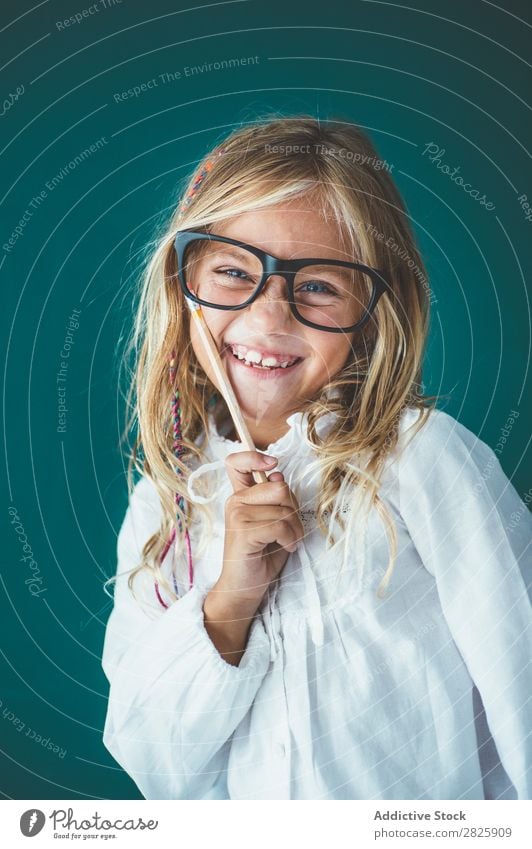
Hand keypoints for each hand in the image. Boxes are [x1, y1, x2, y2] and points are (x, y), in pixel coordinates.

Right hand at [214, 451, 304, 612]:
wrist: (244, 590)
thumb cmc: (262, 556)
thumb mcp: (274, 522)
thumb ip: (276, 499)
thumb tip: (277, 475)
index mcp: (241, 497)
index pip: (237, 463)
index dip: (254, 457)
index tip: (272, 466)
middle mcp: (235, 502)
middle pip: (280, 487)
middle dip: (294, 510)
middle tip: (289, 531)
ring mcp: (237, 515)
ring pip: (284, 508)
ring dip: (295, 528)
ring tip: (286, 542)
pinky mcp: (243, 532)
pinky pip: (281, 525)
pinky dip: (290, 538)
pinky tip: (285, 548)